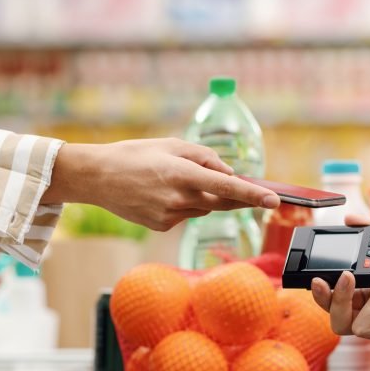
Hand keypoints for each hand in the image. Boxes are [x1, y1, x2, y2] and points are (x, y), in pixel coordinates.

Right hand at [42, 138, 279, 230]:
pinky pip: (186, 215)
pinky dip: (184, 204)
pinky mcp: (161, 226)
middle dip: (234, 195)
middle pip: (220, 201)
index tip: (274, 201)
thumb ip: (204, 157)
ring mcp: (169, 216)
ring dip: (203, 196)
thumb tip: (229, 172)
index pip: (227, 187)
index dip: (252, 195)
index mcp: (181, 173)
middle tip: (243, 189)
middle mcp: (178, 198)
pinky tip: (160, 194)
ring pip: (203, 208)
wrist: (96, 177)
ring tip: (174, 180)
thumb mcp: (171, 144)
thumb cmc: (134, 155)